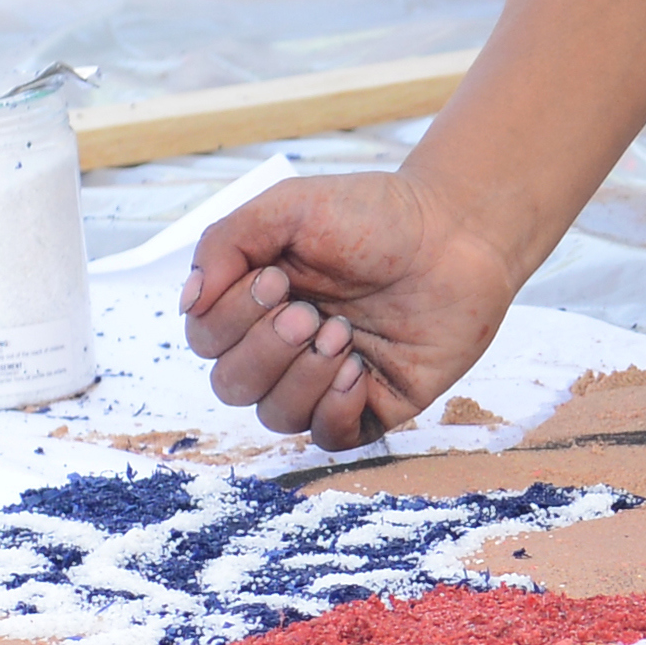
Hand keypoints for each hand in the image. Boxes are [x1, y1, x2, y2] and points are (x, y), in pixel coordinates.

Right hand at [184, 166, 527, 447]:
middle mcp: (284, 345)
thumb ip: (225, 244)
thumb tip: (188, 302)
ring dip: (302, 376)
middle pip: (231, 385)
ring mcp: (326, 378)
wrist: (457, 232)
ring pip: (275, 416)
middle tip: (313, 313)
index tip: (278, 278)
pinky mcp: (372, 404)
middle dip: (266, 350)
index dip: (233, 318)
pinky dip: (334, 408)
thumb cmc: (375, 215)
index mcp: (257, 301)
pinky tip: (358, 369)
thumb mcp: (289, 207)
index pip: (206, 338)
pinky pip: (328, 437)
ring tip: (343, 333)